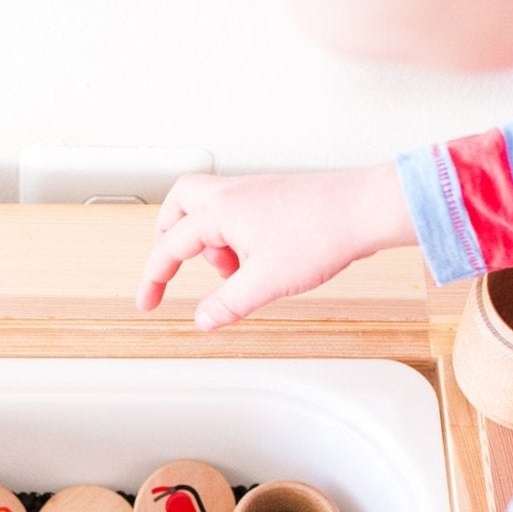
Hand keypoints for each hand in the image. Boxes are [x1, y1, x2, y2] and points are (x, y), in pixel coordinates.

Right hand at [138, 163, 415, 329]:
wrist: (365, 209)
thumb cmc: (321, 234)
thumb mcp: (265, 282)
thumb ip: (227, 303)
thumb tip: (203, 319)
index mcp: (219, 212)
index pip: (169, 246)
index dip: (153, 278)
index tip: (148, 302)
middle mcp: (232, 194)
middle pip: (179, 205)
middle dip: (169, 237)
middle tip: (172, 266)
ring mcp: (254, 191)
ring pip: (208, 206)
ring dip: (207, 239)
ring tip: (232, 271)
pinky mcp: (274, 196)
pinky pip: (237, 211)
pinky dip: (233, 235)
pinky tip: (257, 260)